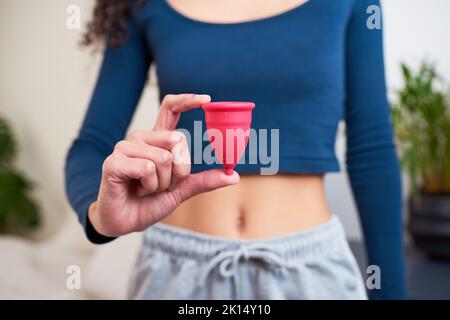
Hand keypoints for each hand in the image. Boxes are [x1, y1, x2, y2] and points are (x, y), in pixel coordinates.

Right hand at [89, 94, 239, 236]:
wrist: (126, 222)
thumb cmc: (149, 202)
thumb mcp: (181, 191)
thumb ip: (203, 181)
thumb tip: (233, 176)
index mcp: (157, 140)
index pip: (170, 109)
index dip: (187, 100)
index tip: (207, 100)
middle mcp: (141, 138)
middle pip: (177, 140)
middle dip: (179, 171)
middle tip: (164, 184)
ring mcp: (125, 147)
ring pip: (163, 158)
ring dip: (162, 183)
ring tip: (147, 188)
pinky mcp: (114, 162)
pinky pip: (147, 169)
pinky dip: (149, 186)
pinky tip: (137, 190)